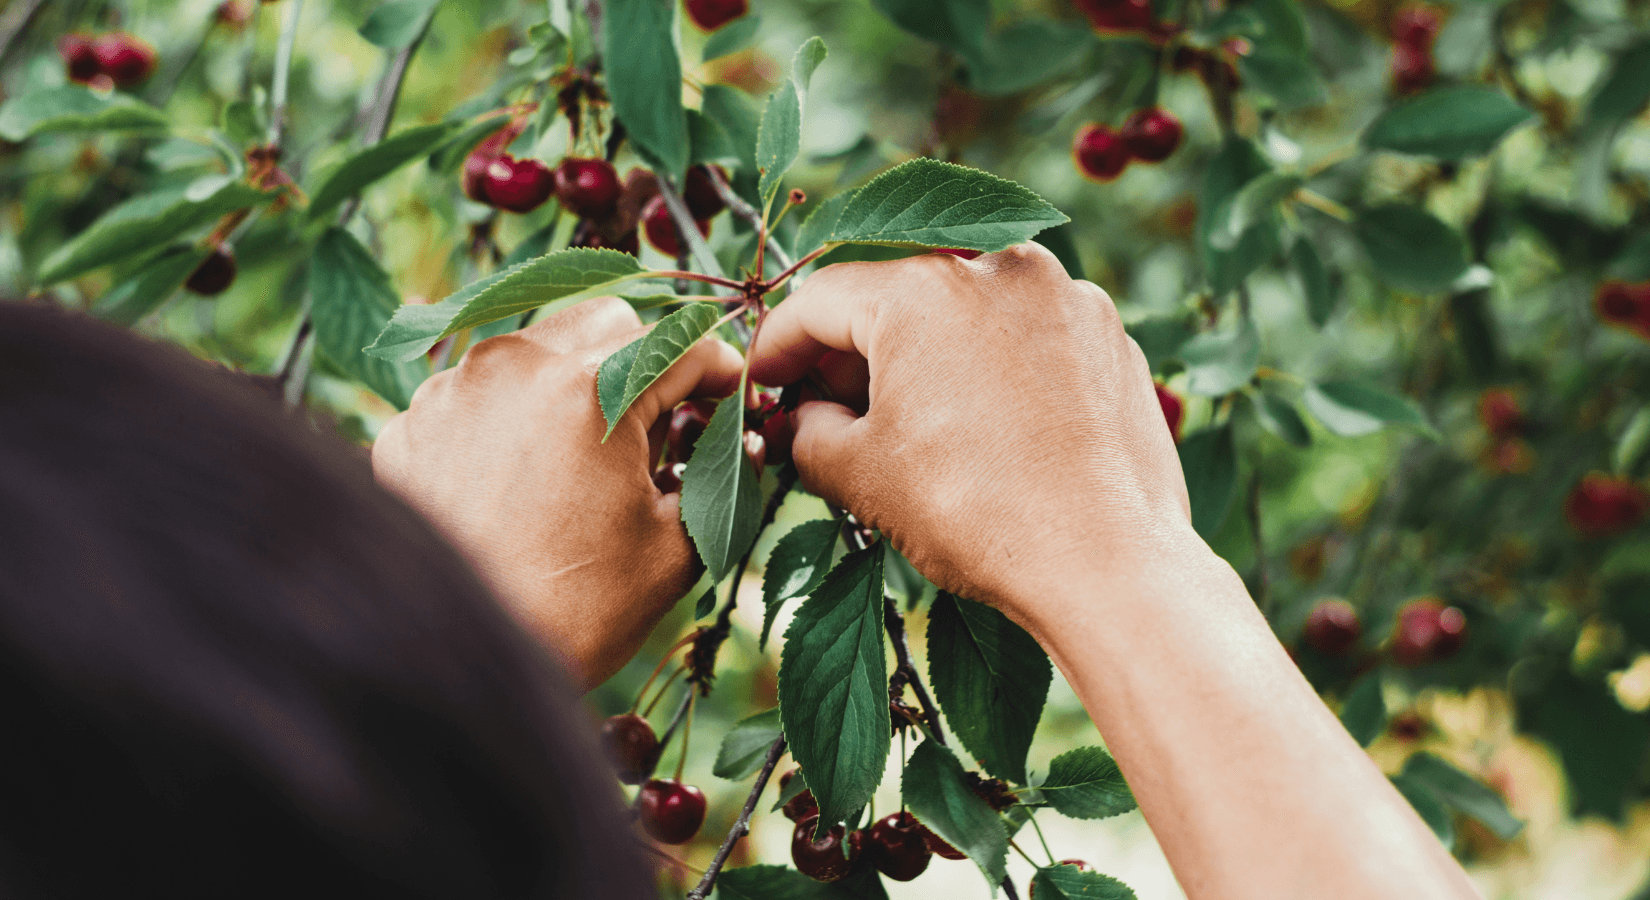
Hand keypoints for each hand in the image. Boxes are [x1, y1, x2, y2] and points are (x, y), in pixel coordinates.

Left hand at [372, 297, 742, 688]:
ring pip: (534, 351)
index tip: (732, 405)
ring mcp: (452, 392)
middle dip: (643, 364)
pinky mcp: (410, 425)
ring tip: (584, 463)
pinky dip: (509, 422)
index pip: (683, 344)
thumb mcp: (677, 546)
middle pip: (604, 323)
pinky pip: (477, 396)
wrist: (459, 670)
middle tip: (660, 430)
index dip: (721, 374)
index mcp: (592, 386)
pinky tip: (522, 483)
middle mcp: (513, 366)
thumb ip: (721, 477)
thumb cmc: (576, 612)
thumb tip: (741, 442)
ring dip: (570, 387)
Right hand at [749, 243, 1195, 620]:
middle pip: (896, 298)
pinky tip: (987, 428)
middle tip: (825, 414)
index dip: (777, 348)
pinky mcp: (1110, 335)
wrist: (1106, 565)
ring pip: (967, 313)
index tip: (761, 386)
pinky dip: (994, 368)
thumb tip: (803, 421)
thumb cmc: (978, 515)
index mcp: (923, 289)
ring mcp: (1066, 297)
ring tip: (911, 426)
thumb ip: (808, 432)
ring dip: (927, 359)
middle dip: (853, 356)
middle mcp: (999, 267)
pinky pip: (1027, 336)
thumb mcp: (861, 476)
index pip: (820, 302)